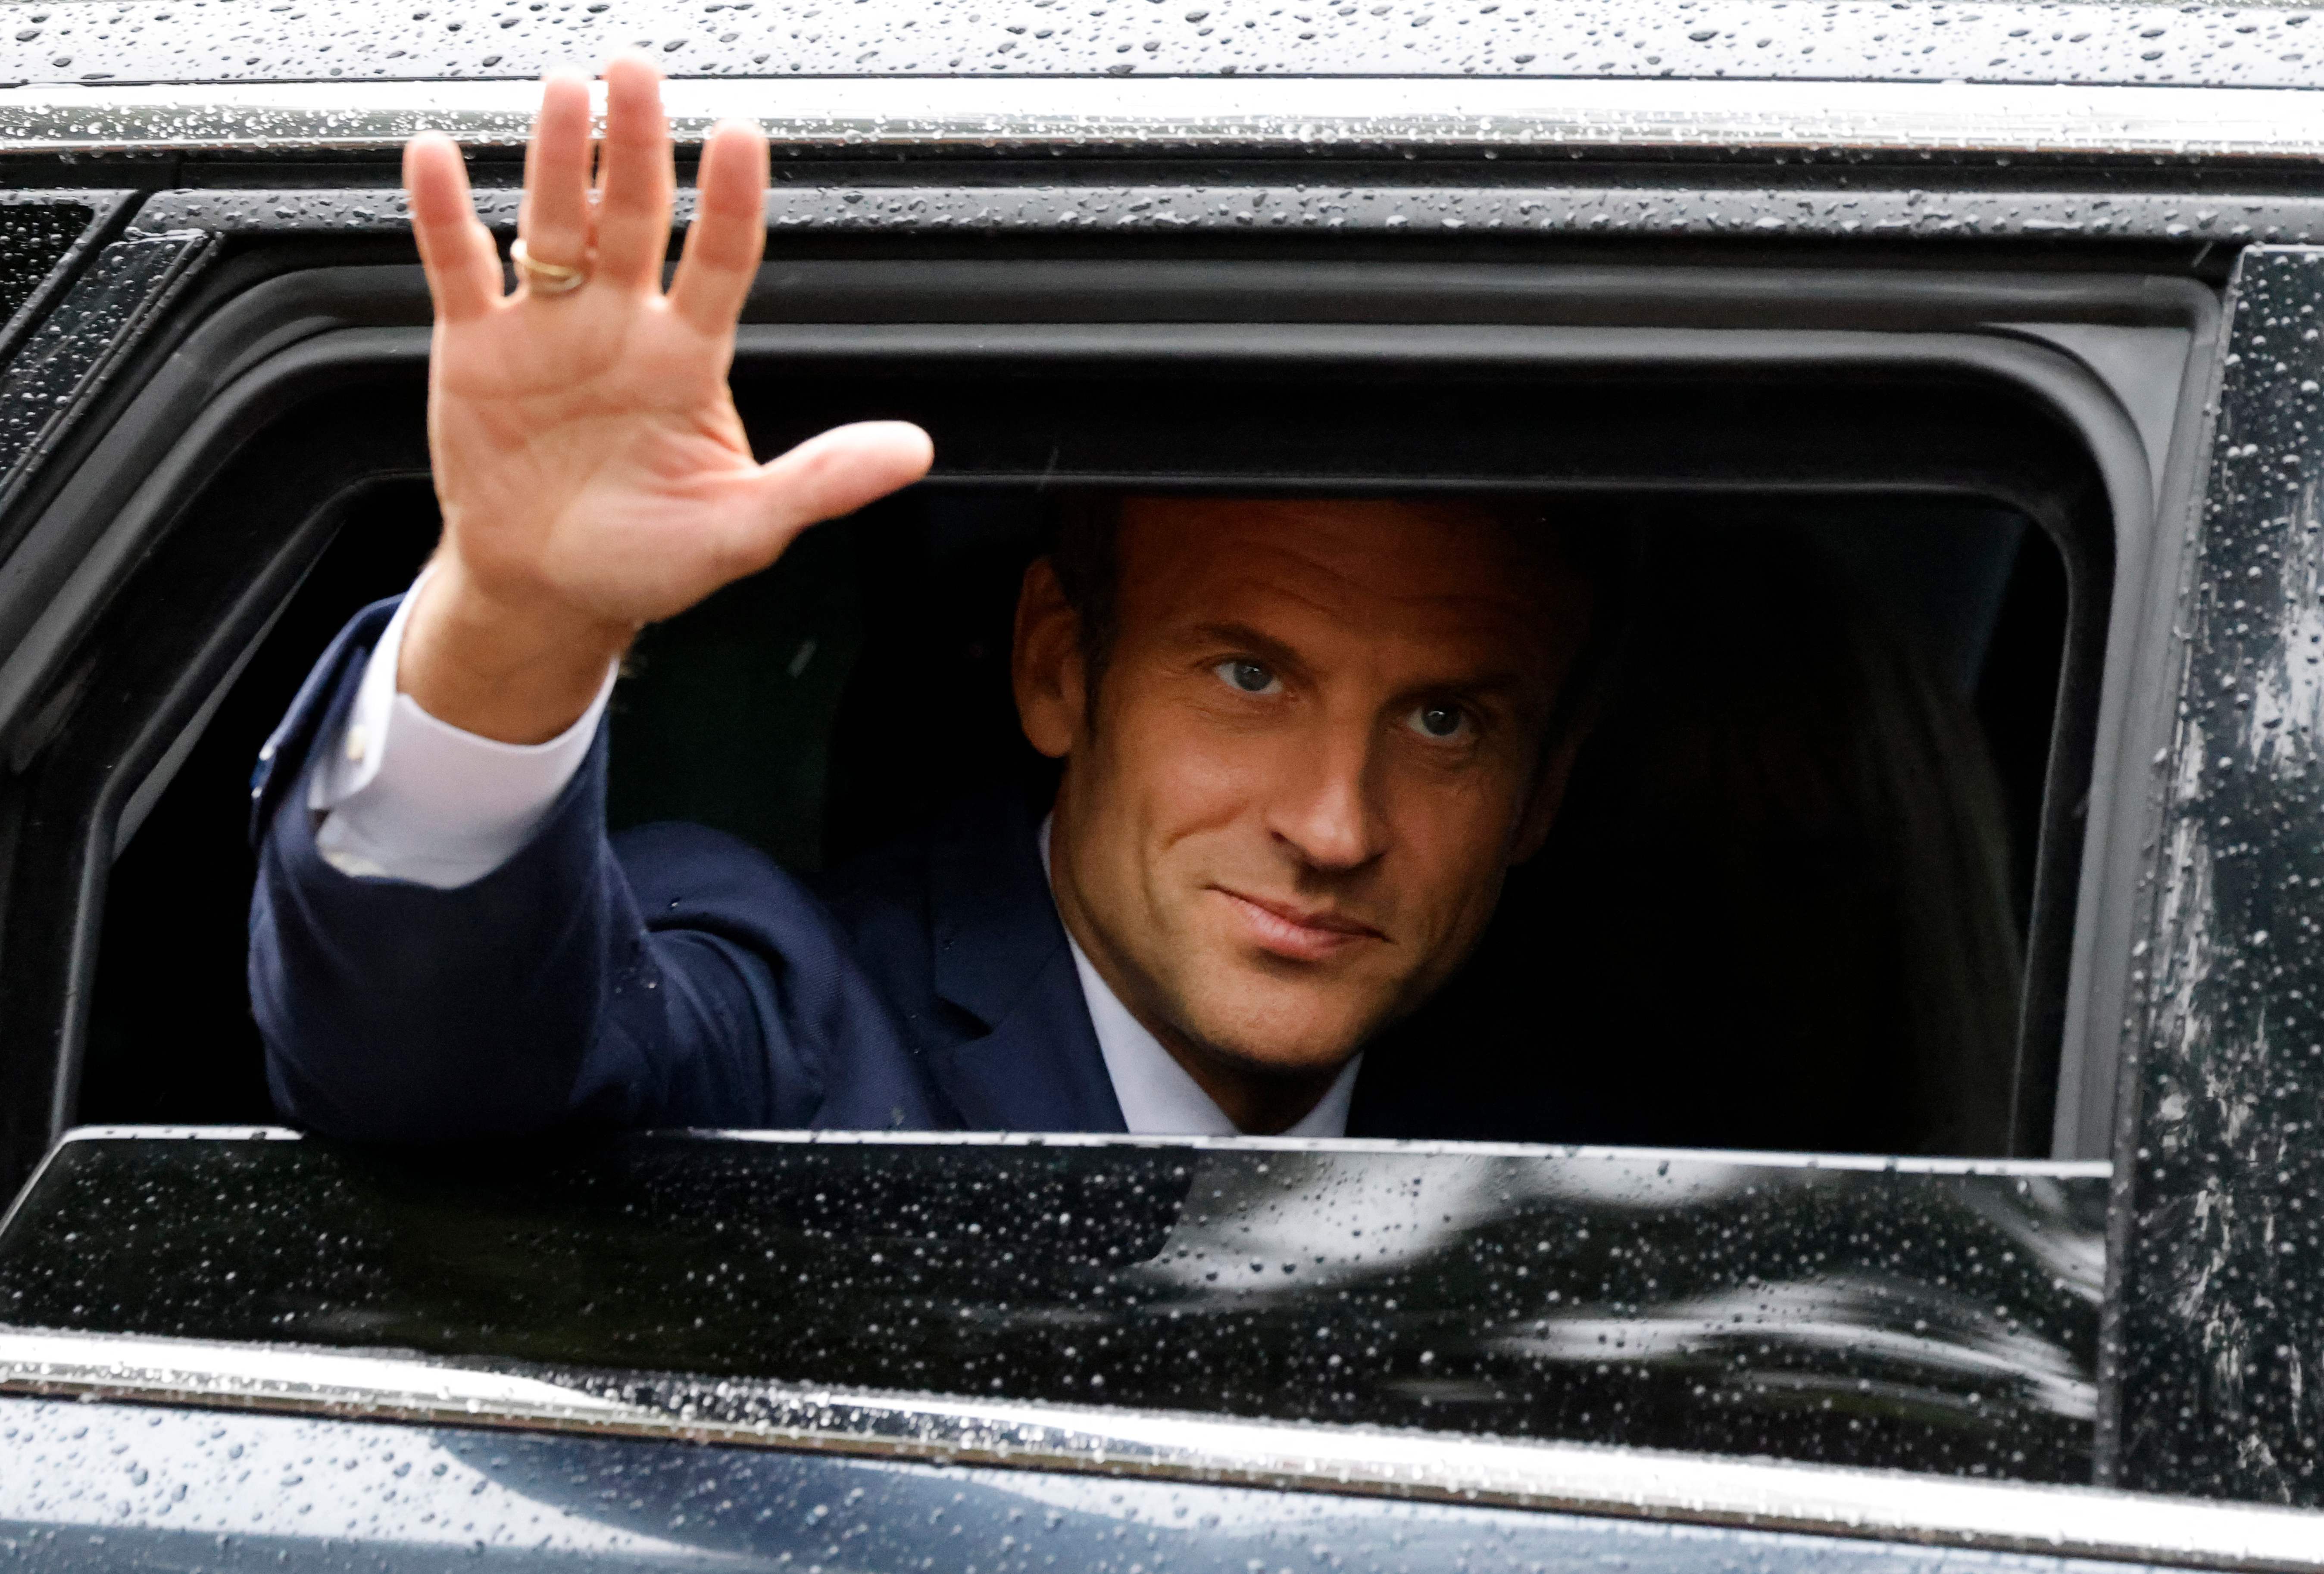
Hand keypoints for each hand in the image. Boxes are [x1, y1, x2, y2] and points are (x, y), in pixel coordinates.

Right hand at [398, 56, 933, 741]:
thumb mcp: (744, 530)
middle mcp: (621, 325)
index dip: (729, 201)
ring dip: (559, 160)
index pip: (720, 260)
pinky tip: (438, 156)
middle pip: (634, 218)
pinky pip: (459, 268)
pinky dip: (444, 213)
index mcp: (689, 359)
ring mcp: (548, 328)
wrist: (551, 591)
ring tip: (566, 92)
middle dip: (637, 145)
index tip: (741, 136)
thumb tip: (913, 451)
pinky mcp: (475, 347)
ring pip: (553, 225)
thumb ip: (822, 482)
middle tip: (636, 71)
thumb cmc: (649, 560)